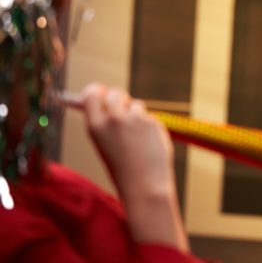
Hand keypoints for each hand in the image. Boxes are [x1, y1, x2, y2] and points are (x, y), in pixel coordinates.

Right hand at [78, 83, 174, 198]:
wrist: (144, 185)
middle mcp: (114, 118)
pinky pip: (149, 117)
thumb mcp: (104, 144)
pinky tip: (148, 144)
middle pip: (115, 93)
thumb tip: (102, 99)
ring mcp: (135, 119)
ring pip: (136, 105)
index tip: (100, 92)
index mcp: (95, 125)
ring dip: (136, 115)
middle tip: (123, 110)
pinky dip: (149, 126)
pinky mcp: (152, 122)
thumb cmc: (122, 168)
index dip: (97, 91)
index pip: (92, 94)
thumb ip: (104, 121)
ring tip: (136, 139)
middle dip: (120, 99)